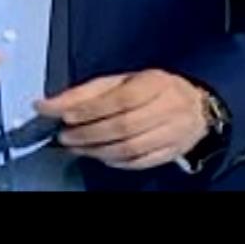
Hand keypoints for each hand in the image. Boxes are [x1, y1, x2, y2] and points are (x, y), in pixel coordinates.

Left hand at [33, 69, 210, 170]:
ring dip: (98, 151)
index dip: (91, 110)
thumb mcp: (120, 81)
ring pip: (131, 147)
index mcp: (155, 82)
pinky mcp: (173, 152)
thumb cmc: (150, 89)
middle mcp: (168, 107)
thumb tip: (47, 105)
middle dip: (89, 134)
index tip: (65, 116)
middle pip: (124, 126)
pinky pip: (141, 162)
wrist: (196, 106)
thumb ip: (85, 93)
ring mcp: (174, 132)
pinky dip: (117, 162)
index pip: (121, 99)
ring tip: (77, 149)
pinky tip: (101, 157)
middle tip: (65, 138)